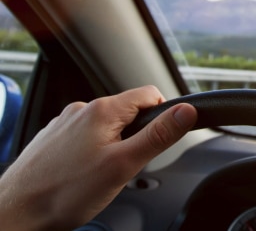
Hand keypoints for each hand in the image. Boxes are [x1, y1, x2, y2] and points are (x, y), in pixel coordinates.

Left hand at [0, 86, 196, 229]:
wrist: (18, 212)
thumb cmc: (66, 192)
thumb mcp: (125, 164)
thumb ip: (159, 136)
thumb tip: (186, 112)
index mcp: (102, 110)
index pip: (149, 94)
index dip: (163, 115)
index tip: (159, 140)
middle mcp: (81, 110)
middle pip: (129, 112)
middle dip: (137, 137)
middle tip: (126, 166)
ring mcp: (65, 124)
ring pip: (108, 127)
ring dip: (115, 146)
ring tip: (102, 174)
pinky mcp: (54, 139)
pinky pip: (86, 138)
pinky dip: (93, 153)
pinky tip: (84, 175)